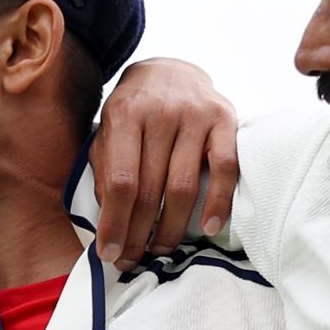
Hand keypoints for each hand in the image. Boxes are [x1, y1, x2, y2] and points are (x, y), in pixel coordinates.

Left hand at [92, 59, 238, 270]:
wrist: (171, 70)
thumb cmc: (135, 112)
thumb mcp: (109, 132)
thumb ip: (105, 171)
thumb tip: (108, 223)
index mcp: (124, 114)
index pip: (121, 181)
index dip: (115, 223)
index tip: (109, 253)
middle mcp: (160, 112)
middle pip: (151, 188)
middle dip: (140, 233)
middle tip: (133, 260)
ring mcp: (195, 115)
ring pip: (184, 185)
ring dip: (173, 227)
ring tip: (161, 249)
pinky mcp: (225, 119)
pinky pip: (225, 169)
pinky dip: (218, 203)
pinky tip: (207, 228)